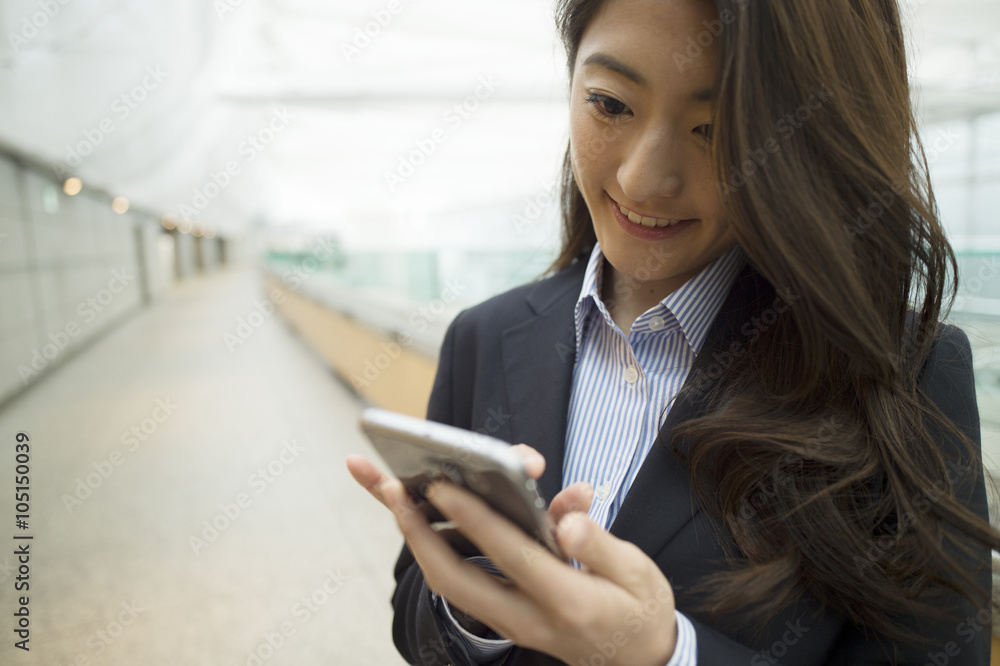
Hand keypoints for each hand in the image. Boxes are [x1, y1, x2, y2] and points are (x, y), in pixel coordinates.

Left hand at [346, 445, 676, 665]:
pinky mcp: (503, 617)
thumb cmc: (641, 609)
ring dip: (414, 537)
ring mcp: (510, 622)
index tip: (442, 483)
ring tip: (387, 491)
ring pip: (448, 583)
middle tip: (388, 486)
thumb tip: (567, 514)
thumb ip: (599, 544)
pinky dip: (433, 548)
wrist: (639, 664)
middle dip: (416, 532)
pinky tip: (418, 516)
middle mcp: (527, 616)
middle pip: (454, 579)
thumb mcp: (639, 574)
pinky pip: (459, 583)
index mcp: (566, 598)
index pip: (508, 552)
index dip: (472, 516)